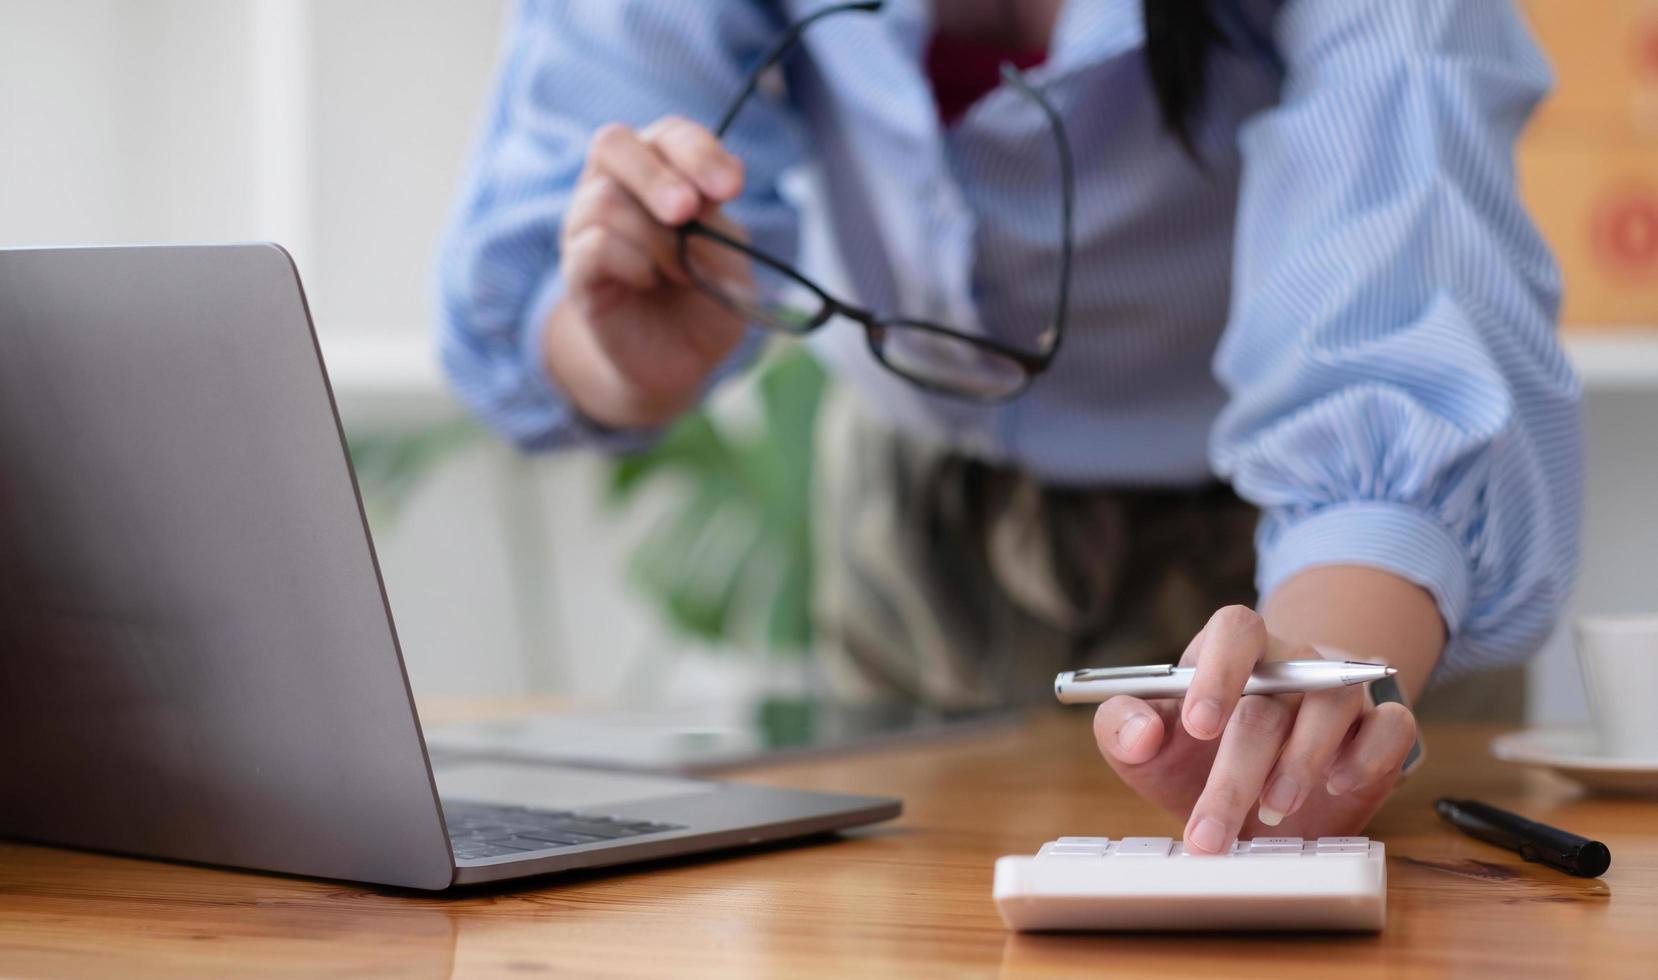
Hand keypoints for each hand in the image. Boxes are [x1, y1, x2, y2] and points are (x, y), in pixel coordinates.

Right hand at [544, 116, 753, 428]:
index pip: (669, 135)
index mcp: (663, 171)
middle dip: (656, 176)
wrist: (680, 358)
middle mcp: (616, 186)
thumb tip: (692, 208)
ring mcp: (588, 226)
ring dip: (653, 237)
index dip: (698, 152)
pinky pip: (591, 246)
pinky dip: (631, 263)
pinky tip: (649, 281)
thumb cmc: (706, 298)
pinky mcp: (577, 270)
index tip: (731, 188)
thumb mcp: (729, 263)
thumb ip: (717, 231)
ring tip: (679, 272)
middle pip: (612, 143)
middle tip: (685, 211)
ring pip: (603, 200)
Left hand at [1091, 605, 1416, 853]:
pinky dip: (1370, 756)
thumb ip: (1122, 730)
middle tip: (1208, 831)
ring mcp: (1340, 689)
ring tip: (1270, 813)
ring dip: (1300, 764)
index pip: (1235, 629)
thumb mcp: (1149, 748)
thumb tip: (1140, 733)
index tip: (1197, 728)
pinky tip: (1337, 785)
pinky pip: (1393, 725)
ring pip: (1334, 704)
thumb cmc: (1196, 755)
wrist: (1260, 782)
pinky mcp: (1381, 726)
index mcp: (1233, 650)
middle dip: (1237, 770)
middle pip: (1273, 695)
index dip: (1218, 672)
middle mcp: (1291, 661)